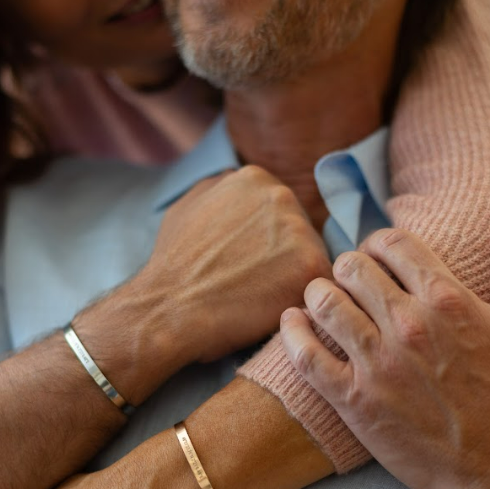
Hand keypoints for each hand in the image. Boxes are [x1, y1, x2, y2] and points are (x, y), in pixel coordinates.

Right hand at [143, 166, 331, 362]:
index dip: (268, 241)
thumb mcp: (188, 205)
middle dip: (285, 256)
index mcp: (255, 178)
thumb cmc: (173, 264)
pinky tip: (274, 310)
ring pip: (313, 257)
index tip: (252, 261)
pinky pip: (320, 284)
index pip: (279, 209)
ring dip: (296, 278)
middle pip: (301, 230)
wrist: (169, 307)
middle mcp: (282, 196)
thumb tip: (238, 187)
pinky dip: (303, 300)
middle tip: (259, 283)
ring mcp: (300, 230)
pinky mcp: (312, 266)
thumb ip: (220, 189)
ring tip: (263, 299)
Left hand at [280, 223, 489, 488]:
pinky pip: (305, 355)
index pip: (391, 244)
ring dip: (317, 294)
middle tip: (347, 281)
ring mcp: (377, 363)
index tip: (375, 256)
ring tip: (320, 300)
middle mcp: (408, 325)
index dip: (377, 244)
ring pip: (324, 302)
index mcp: (447, 300)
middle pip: (351, 268)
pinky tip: (291, 322)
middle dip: (346, 269)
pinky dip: (292, 332)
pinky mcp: (354, 401)